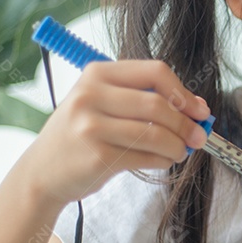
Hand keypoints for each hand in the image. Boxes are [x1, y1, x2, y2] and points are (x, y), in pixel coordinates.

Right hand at [17, 60, 210, 206]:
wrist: (42, 171)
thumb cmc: (81, 135)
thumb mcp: (104, 104)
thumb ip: (146, 99)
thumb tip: (196, 106)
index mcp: (97, 74)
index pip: (155, 71)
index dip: (184, 93)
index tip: (200, 110)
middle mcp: (91, 95)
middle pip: (158, 105)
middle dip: (186, 124)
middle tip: (199, 137)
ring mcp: (91, 126)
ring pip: (156, 134)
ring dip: (177, 146)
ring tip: (180, 152)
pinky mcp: (98, 156)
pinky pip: (147, 157)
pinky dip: (163, 160)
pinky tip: (162, 161)